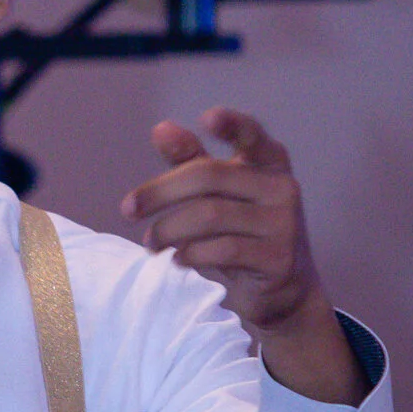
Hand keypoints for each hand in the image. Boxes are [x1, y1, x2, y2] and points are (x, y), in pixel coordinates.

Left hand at [121, 107, 365, 404]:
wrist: (284, 292)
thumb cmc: (243, 234)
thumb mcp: (218, 196)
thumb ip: (192, 162)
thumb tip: (161, 129)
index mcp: (270, 163)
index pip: (252, 135)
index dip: (231, 124)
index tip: (206, 118)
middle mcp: (282, 187)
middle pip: (209, 176)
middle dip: (160, 192)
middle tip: (128, 210)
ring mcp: (284, 223)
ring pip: (210, 215)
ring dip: (168, 229)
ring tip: (151, 242)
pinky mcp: (278, 258)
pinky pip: (222, 250)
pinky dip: (190, 254)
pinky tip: (178, 260)